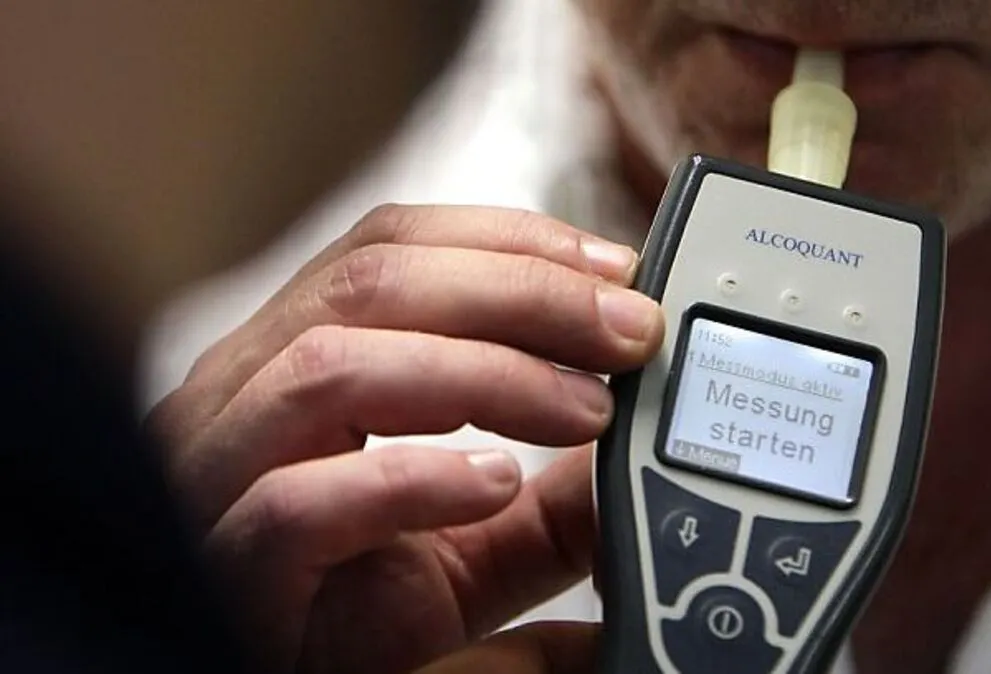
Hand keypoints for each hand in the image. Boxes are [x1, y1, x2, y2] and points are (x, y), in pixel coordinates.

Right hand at [146, 204, 663, 673]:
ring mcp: (220, 472)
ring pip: (335, 365)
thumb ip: (556, 499)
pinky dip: (412, 478)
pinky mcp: (224, 562)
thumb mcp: (481, 546)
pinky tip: (494, 485)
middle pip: (374, 283)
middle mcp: (243, 394)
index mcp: (293, 359)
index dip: (512, 243)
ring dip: (484, 372)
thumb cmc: (351, 616)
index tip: (616, 273)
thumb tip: (645, 442)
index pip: (392, 249)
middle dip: (522, 293)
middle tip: (627, 332)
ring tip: (584, 410)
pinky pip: (301, 499)